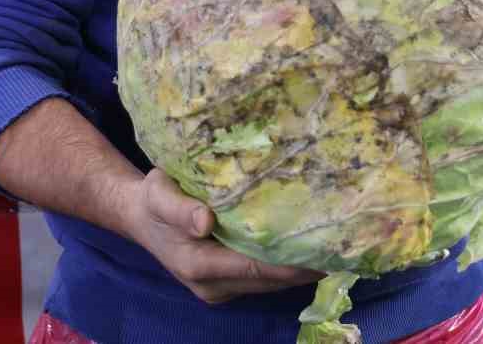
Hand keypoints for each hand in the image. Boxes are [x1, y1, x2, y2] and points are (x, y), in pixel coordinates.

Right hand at [126, 169, 322, 304]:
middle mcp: (213, 285)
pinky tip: (309, 248)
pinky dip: (286, 266)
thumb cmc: (152, 200)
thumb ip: (179, 208)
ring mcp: (220, 288)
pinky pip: (262, 278)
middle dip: (306, 265)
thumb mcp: (158, 193)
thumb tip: (206, 221)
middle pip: (270, 280)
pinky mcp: (226, 284)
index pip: (257, 267)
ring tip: (336, 246)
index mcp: (199, 265)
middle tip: (344, 243)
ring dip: (300, 268)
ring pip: (270, 282)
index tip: (326, 249)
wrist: (138, 218)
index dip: (292, 262)